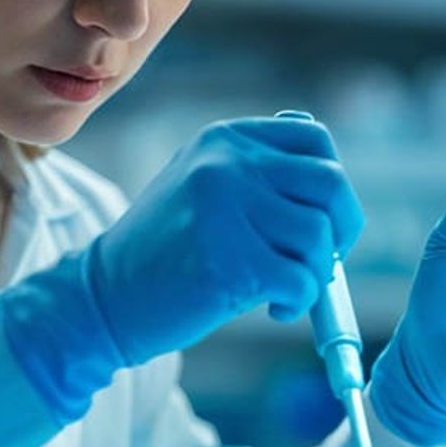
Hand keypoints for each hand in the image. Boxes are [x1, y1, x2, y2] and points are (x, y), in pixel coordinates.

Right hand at [0, 117, 362, 420]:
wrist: (104, 297)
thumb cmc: (164, 251)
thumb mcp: (201, 186)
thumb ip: (256, 171)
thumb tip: (330, 172)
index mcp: (224, 139)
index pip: (316, 141)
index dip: (331, 187)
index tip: (320, 221)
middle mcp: (227, 163)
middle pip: (331, 184)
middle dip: (341, 230)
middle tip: (319, 262)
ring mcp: (226, 208)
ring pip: (321, 236)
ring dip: (316, 273)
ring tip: (283, 290)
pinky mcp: (230, 260)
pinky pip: (302, 280)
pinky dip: (298, 301)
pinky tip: (272, 307)